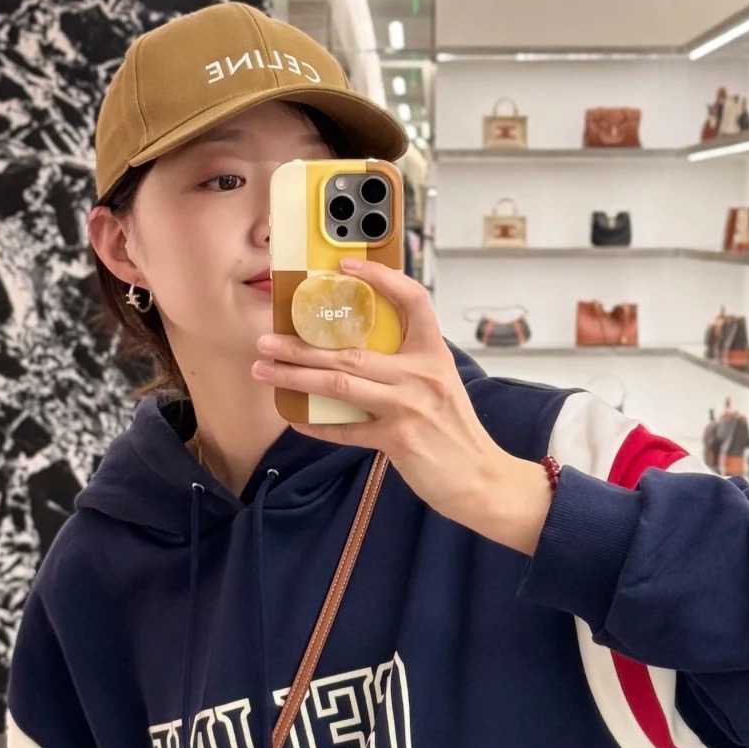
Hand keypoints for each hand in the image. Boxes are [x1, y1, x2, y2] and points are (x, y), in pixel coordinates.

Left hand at [250, 257, 528, 533]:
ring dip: (295, 377)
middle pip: (350, 351)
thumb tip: (359, 349)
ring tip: (265, 370)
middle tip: (267, 340)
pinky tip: (296, 418)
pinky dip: (318, 425)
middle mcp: (421, 375)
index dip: (380, 279)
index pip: (412, 300)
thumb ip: (409, 365)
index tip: (344, 268)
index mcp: (434, 354)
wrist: (483, 479)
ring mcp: (409, 407)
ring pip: (339, 385)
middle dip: (301, 345)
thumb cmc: (457, 432)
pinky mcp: (398, 440)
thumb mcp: (442, 385)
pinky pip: (347, 430)